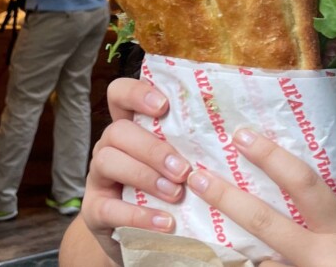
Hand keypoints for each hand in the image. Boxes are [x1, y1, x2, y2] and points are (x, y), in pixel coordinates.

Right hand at [80, 77, 193, 262]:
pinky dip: (138, 215)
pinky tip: (165, 222)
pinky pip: (108, 208)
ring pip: (107, 161)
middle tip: (183, 169)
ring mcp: (98, 178)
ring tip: (176, 193)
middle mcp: (109, 147)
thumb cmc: (169, 193)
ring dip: (145, 176)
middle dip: (152, 149)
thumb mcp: (178, 164)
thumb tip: (241, 132)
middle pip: (117, 130)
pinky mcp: (94, 211)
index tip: (163, 105)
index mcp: (130, 128)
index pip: (120, 94)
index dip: (137, 93)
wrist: (145, 241)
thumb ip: (192, 146)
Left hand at [186, 128, 335, 266]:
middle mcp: (326, 257)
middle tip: (197, 176)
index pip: (304, 183)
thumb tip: (265, 174)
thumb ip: (313, 215)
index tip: (240, 137)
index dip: (270, 157)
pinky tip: (239, 262)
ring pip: (257, 260)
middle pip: (265, 221)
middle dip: (226, 197)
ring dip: (239, 250)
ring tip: (218, 235)